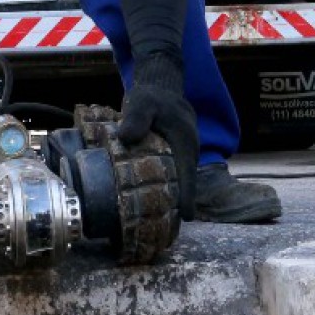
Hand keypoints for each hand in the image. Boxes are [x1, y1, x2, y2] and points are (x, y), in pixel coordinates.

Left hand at [117, 53, 198, 219]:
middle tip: (168, 228)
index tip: (188, 216)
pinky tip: (154, 199)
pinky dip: (167, 186)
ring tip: (161, 221)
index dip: (188, 196)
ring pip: (180, 179)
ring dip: (173, 197)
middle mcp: (188, 150)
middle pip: (186, 182)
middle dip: (180, 204)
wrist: (162, 86)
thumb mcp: (142, 103)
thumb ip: (136, 118)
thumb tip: (126, 138)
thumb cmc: (152, 95)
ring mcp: (184, 152)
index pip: (188, 174)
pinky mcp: (176, 153)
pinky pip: (174, 173)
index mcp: (183, 142)